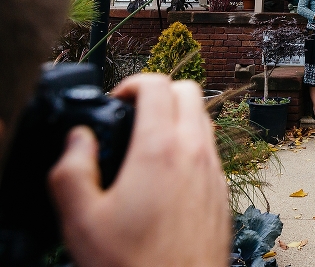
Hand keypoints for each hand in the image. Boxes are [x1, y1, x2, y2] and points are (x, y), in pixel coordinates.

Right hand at [48, 74, 230, 266]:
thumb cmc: (134, 263)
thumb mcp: (82, 219)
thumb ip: (72, 169)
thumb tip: (79, 139)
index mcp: (161, 149)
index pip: (157, 85)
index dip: (132, 83)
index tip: (116, 102)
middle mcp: (195, 152)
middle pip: (189, 91)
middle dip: (159, 92)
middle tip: (133, 115)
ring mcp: (214, 170)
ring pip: (204, 119)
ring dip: (178, 117)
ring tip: (148, 144)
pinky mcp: (222, 190)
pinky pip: (211, 150)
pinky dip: (192, 145)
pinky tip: (168, 174)